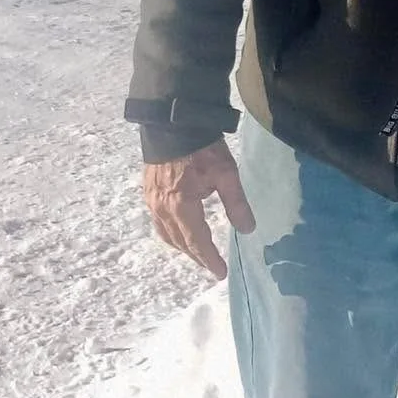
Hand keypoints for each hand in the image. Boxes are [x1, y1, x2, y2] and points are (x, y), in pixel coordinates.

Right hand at [144, 140, 255, 280]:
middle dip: (197, 256)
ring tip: (199, 254)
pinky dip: (172, 234)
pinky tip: (181, 232)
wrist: (173, 125)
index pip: (197, 241)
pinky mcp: (149, 194)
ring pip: (167, 234)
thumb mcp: (226, 173)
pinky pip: (159, 223)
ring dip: (183, 247)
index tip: (220, 273)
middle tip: (213, 267)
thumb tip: (248, 229)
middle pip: (181, 242)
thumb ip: (236, 203)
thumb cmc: (203, 148)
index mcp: (181, 206)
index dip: (209, 259)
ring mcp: (152, 202)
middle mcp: (163, 209)